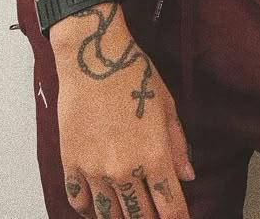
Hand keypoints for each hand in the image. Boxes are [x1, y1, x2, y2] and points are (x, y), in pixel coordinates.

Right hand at [50, 1, 193, 217]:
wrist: (93, 57)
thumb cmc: (133, 73)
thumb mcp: (167, 105)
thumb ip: (178, 144)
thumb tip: (188, 175)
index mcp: (154, 156)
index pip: (170, 207)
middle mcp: (125, 170)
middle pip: (139, 217)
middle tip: (153, 217)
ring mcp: (95, 170)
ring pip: (109, 216)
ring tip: (127, 214)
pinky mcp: (71, 162)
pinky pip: (79, 201)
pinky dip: (89, 209)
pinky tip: (97, 207)